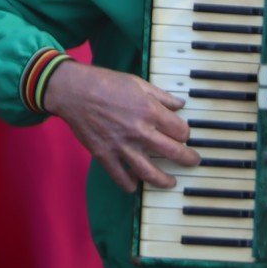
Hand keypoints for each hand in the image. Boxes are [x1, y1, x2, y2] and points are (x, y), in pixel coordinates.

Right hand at [42, 59, 197, 191]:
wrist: (73, 91)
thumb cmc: (105, 82)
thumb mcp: (138, 82)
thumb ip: (161, 96)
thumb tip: (180, 104)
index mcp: (150, 111)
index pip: (181, 131)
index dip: (186, 134)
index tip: (183, 135)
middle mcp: (140, 131)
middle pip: (174, 153)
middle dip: (188, 159)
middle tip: (193, 161)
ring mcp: (122, 146)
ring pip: (151, 173)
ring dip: (165, 181)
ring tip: (171, 183)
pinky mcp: (105, 156)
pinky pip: (122, 178)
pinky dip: (131, 185)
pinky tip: (136, 184)